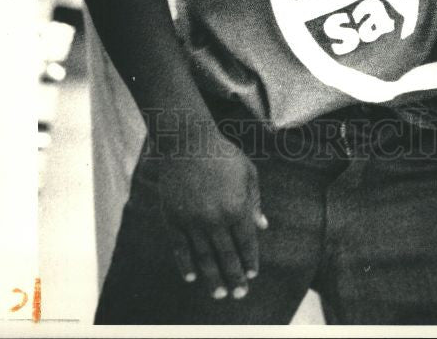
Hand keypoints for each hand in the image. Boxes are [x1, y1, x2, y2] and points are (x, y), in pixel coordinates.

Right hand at [158, 130, 267, 300]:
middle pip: (227, 255)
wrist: (188, 142)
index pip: (246, 242)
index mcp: (237, 206)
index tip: (253, 275)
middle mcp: (215, 218)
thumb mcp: (248, 173)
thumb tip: (263, 227)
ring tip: (219, 294)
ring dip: (212, 278)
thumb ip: (255, 201)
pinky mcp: (173, 218)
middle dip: (235, 277)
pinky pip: (180, 249)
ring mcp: (192, 220)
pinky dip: (186, 265)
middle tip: (239, 294)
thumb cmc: (222, 155)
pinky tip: (192, 278)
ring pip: (204, 257)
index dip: (250, 260)